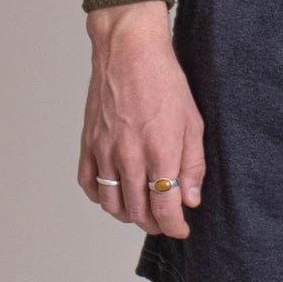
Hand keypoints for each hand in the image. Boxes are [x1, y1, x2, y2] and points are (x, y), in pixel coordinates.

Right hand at [80, 2, 205, 236]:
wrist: (129, 51)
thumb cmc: (164, 81)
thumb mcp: (194, 123)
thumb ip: (193, 165)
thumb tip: (190, 200)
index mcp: (160, 152)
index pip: (165, 209)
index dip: (174, 227)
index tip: (181, 230)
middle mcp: (129, 156)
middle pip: (138, 211)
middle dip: (154, 223)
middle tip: (165, 220)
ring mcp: (105, 151)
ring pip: (112, 203)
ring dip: (128, 215)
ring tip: (142, 211)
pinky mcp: (88, 143)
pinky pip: (88, 184)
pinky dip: (101, 197)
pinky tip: (115, 194)